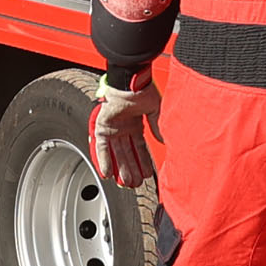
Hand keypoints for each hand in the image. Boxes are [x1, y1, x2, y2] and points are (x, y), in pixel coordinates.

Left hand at [88, 74, 160, 188]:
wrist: (129, 82)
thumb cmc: (141, 90)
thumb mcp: (155, 110)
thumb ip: (158, 126)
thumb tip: (163, 142)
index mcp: (136, 124)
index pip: (140, 148)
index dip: (143, 162)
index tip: (147, 174)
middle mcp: (124, 128)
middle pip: (128, 154)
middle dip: (132, 170)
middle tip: (135, 184)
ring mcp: (113, 128)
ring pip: (116, 154)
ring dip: (120, 169)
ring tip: (125, 183)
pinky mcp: (102, 127)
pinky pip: (102, 147)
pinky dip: (104, 160)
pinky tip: (107, 173)